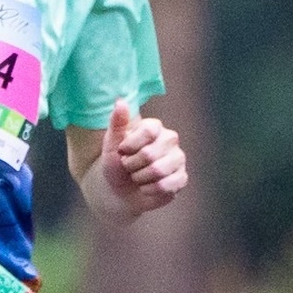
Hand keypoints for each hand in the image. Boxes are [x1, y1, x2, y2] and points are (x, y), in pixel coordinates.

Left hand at [96, 99, 186, 217]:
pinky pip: (166, 185)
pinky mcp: (181, 178)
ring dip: (140, 178)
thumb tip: (120, 101)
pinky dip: (149, 190)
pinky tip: (146, 188)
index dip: (131, 145)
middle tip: (128, 167)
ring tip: (137, 177)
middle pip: (150, 154)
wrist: (119, 191)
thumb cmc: (116, 164)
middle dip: (132, 165)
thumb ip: (117, 123)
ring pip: (159, 171)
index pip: (149, 130)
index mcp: (155, 127)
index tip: (122, 151)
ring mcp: (178, 159)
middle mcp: (170, 140)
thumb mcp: (111, 143)